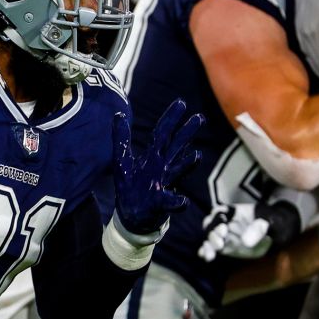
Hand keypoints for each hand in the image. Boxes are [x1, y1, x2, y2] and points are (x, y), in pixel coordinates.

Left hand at [113, 99, 202, 236]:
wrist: (132, 215)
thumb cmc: (131, 187)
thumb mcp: (122, 161)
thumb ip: (121, 138)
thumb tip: (118, 114)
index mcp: (152, 156)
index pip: (163, 133)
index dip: (171, 118)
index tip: (182, 103)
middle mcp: (162, 167)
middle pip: (175, 147)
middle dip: (186, 134)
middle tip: (199, 117)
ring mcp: (164, 184)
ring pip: (178, 171)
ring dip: (187, 164)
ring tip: (197, 156)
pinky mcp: (161, 203)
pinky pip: (171, 202)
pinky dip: (177, 202)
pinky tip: (182, 201)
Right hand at [198, 203, 271, 260]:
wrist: (274, 233)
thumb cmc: (270, 222)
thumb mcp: (268, 222)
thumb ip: (258, 229)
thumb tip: (245, 242)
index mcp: (233, 212)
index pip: (219, 212)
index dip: (217, 218)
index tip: (224, 227)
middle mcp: (224, 222)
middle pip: (211, 225)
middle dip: (213, 234)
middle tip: (220, 243)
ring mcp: (223, 235)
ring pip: (209, 238)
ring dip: (208, 245)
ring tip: (210, 255)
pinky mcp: (224, 247)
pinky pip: (212, 248)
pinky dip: (207, 252)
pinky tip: (208, 257)